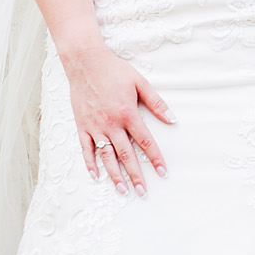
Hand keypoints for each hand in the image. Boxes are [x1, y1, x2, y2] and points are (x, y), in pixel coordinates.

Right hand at [61, 44, 174, 195]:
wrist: (86, 62)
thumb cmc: (115, 71)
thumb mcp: (140, 83)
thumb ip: (156, 103)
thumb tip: (173, 119)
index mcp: (128, 114)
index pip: (145, 142)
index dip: (155, 158)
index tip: (163, 172)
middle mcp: (111, 124)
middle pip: (126, 155)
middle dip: (136, 175)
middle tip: (143, 192)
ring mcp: (95, 127)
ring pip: (106, 156)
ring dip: (115, 175)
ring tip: (123, 190)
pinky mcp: (81, 126)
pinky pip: (86, 149)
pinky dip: (90, 164)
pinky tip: (96, 176)